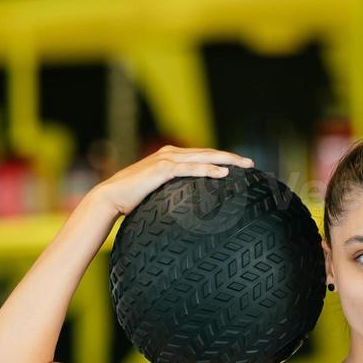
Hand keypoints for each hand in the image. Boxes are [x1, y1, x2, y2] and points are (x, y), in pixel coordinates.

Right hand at [93, 145, 254, 215]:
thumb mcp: (156, 194)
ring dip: (227, 160)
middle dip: (232, 157)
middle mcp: (170, 154)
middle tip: (252, 164)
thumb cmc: (131, 200)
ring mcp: (167, 160)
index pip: (202, 155)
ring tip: (245, 166)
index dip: (222, 159)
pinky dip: (209, 170)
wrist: (109, 197)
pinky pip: (191, 169)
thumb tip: (185, 209)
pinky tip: (224, 174)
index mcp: (170, 157)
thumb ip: (171, 194)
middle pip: (208, 152)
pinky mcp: (162, 169)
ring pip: (204, 157)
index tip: (240, 166)